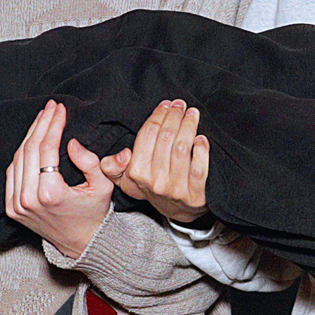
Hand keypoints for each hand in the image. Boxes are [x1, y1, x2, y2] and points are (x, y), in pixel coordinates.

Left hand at [4, 101, 115, 259]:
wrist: (81, 243)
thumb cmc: (94, 214)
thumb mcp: (103, 187)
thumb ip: (90, 162)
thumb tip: (72, 143)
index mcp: (51, 194)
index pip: (47, 148)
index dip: (53, 124)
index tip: (61, 109)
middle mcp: (29, 199)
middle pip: (30, 149)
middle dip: (41, 124)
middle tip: (51, 107)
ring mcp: (17, 204)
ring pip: (18, 158)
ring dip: (30, 135)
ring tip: (43, 119)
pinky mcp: (11, 208)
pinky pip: (12, 173)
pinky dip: (21, 154)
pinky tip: (31, 140)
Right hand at [101, 99, 211, 224]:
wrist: (178, 210)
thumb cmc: (152, 187)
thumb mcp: (126, 180)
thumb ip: (113, 166)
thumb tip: (123, 154)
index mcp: (137, 173)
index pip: (148, 135)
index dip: (158, 115)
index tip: (166, 104)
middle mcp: (155, 181)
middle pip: (166, 138)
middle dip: (174, 116)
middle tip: (181, 105)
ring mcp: (176, 189)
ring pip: (182, 149)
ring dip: (189, 126)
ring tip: (193, 114)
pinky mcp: (196, 195)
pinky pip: (199, 169)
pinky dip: (202, 151)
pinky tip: (202, 138)